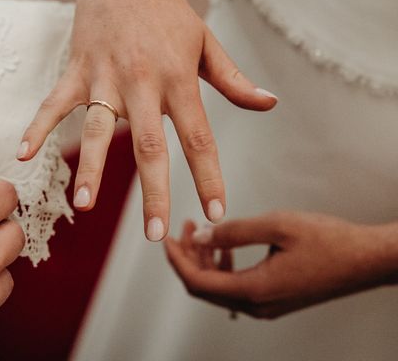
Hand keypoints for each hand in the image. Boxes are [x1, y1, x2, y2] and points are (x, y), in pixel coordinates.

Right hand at [18, 0, 276, 240]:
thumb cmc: (169, 11)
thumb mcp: (206, 41)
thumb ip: (233, 79)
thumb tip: (269, 104)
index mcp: (179, 79)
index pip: (199, 137)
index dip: (209, 177)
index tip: (216, 213)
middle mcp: (143, 82)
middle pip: (149, 145)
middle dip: (153, 191)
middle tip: (154, 233)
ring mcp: (106, 75)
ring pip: (97, 128)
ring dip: (91, 168)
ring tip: (85, 206)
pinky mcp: (77, 68)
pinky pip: (54, 102)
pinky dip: (38, 126)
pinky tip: (25, 154)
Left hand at [165, 212, 397, 318]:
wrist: (367, 260)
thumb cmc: (328, 240)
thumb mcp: (276, 225)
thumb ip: (233, 231)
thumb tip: (200, 235)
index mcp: (254, 290)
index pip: (197, 282)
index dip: (176, 260)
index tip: (165, 238)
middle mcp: (256, 305)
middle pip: (203, 287)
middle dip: (187, 256)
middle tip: (183, 227)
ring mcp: (265, 306)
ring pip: (218, 287)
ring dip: (204, 260)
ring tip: (200, 230)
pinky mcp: (273, 299)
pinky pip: (235, 287)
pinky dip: (223, 266)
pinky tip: (224, 246)